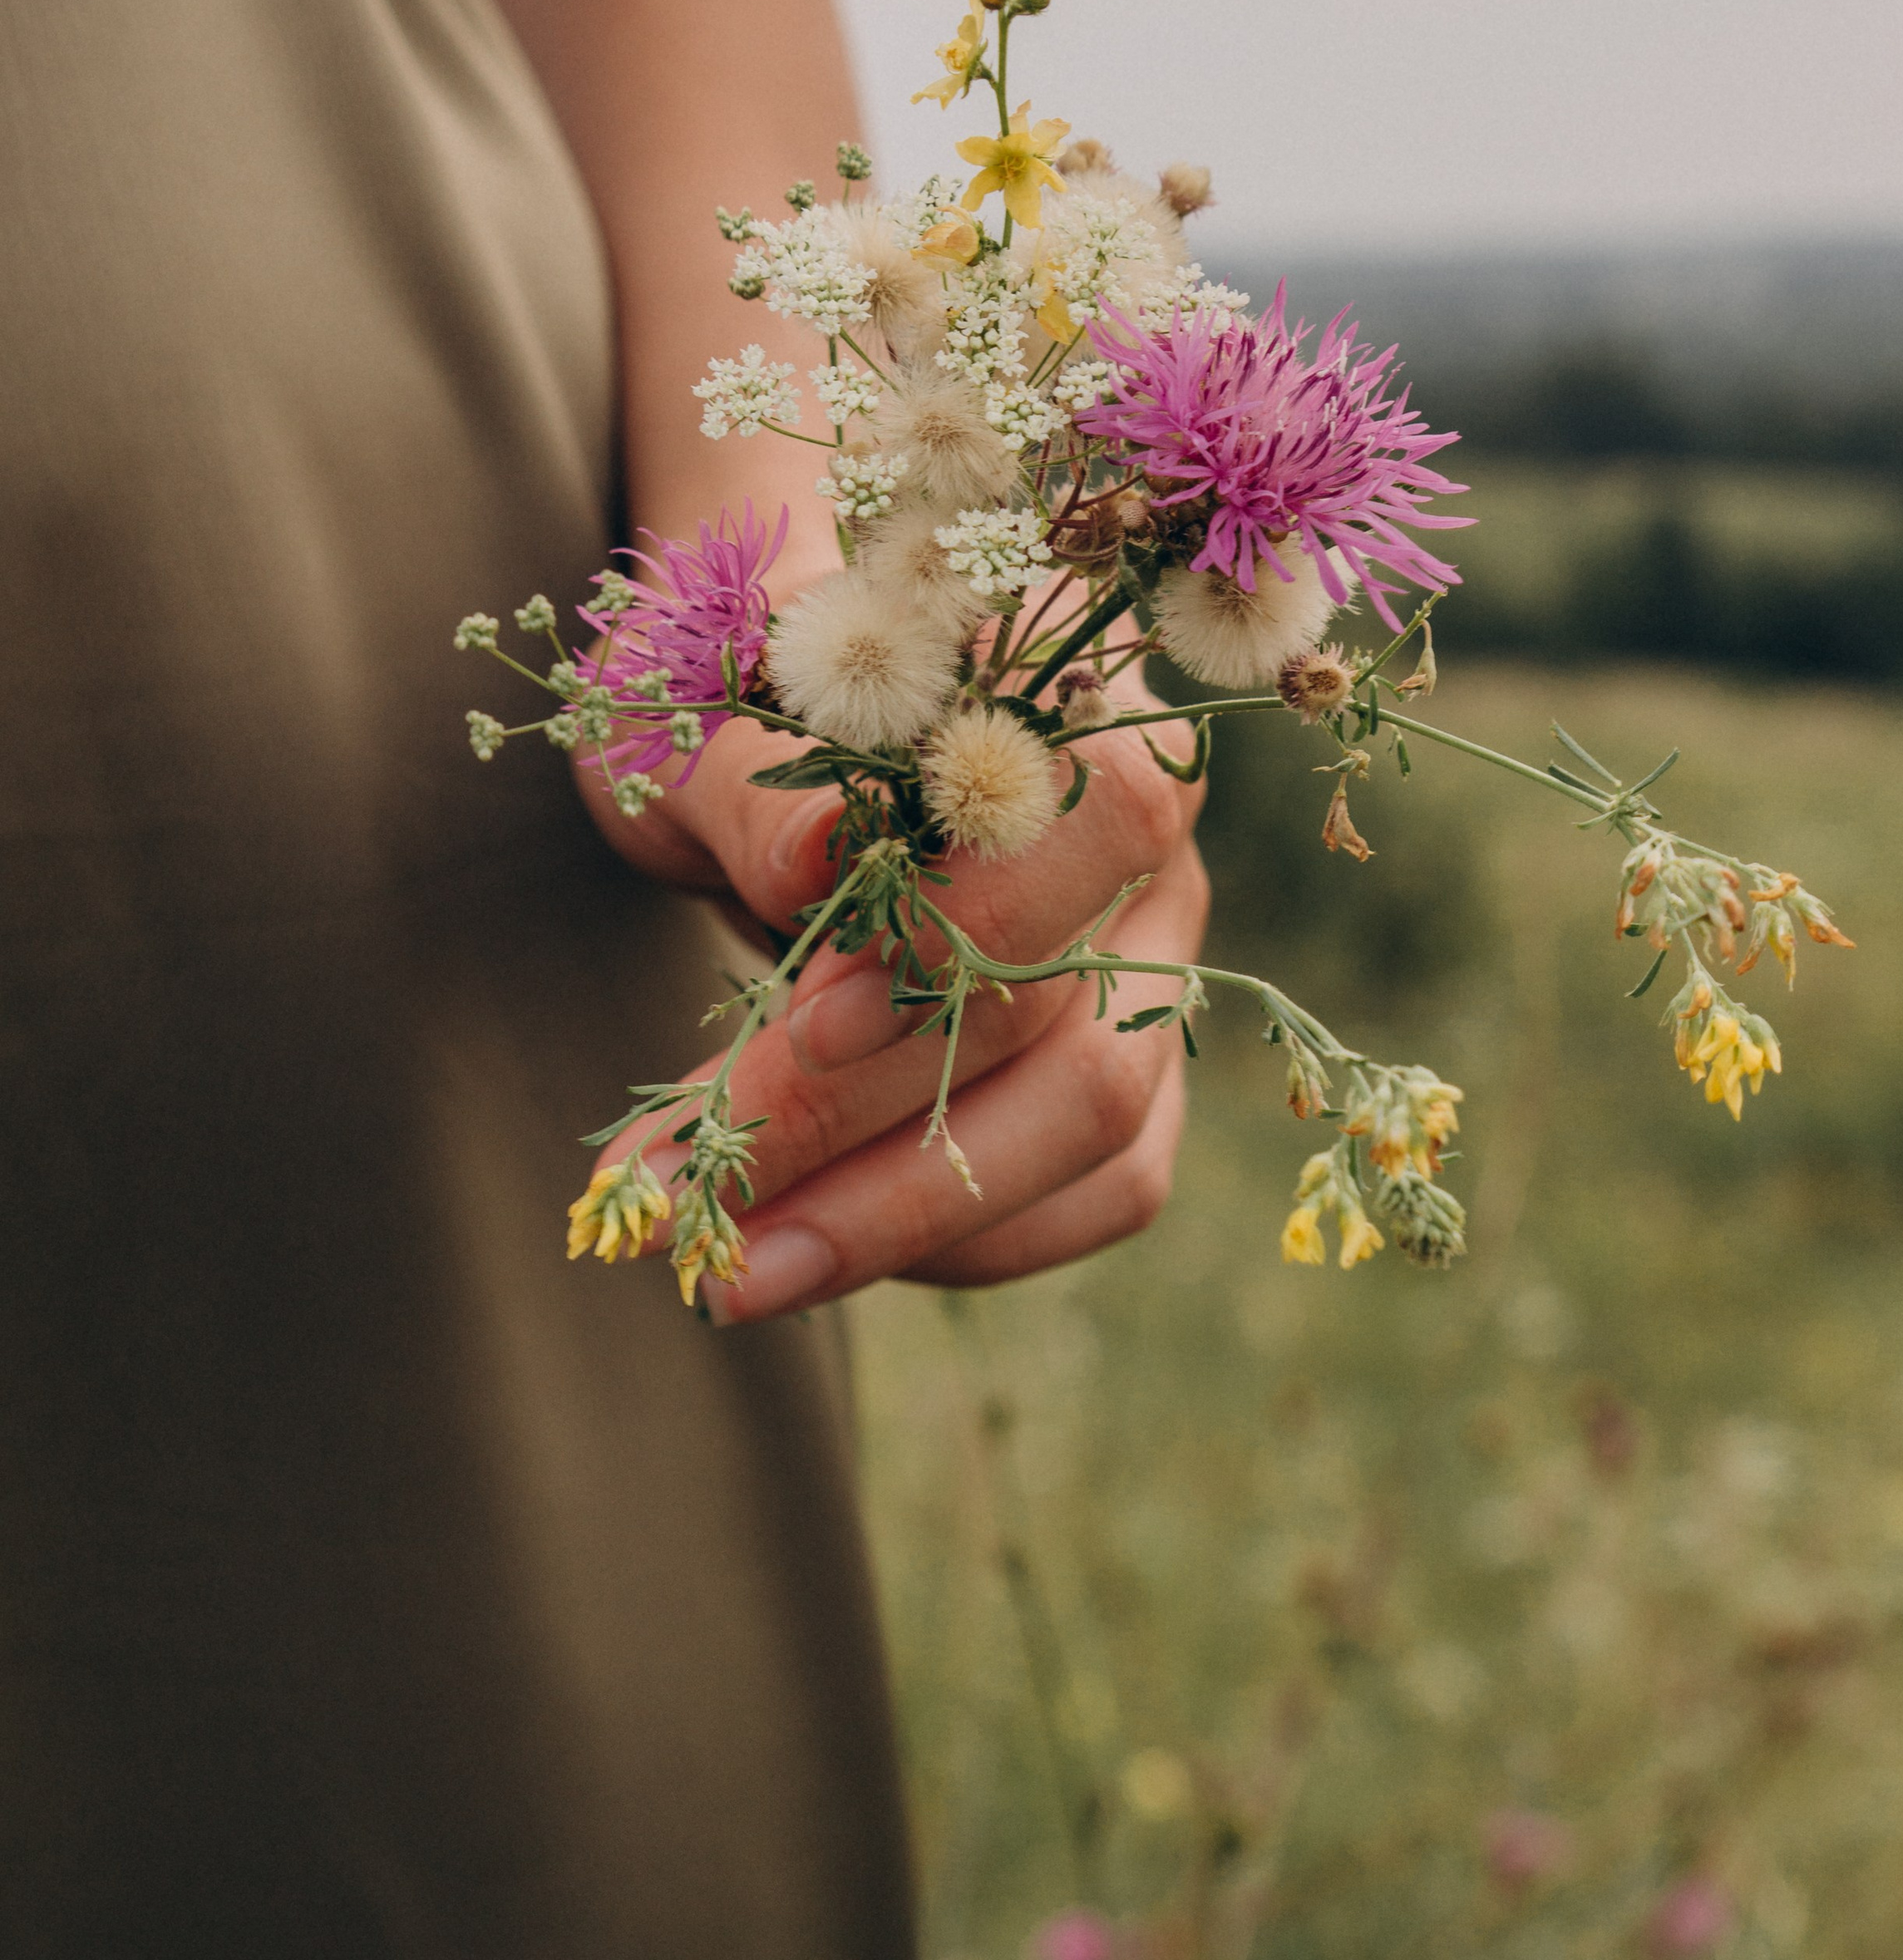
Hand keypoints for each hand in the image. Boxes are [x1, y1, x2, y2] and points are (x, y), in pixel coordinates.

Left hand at [579, 682, 1208, 1317]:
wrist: (759, 720)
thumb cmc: (727, 690)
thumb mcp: (692, 704)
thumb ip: (750, 778)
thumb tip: (817, 860)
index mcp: (1077, 692)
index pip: (1098, 818)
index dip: (973, 933)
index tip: (806, 1023)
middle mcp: (1151, 832)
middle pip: (1087, 1014)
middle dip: (877, 1130)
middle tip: (686, 1198)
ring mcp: (1159, 954)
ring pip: (1101, 1127)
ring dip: (905, 1219)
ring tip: (724, 1269)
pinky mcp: (1132, 1061)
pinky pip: (1102, 1188)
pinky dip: (957, 1239)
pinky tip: (803, 1244)